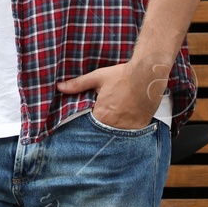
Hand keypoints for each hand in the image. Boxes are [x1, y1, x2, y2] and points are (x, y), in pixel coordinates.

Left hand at [56, 57, 171, 129]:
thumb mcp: (98, 78)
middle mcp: (114, 125)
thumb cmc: (122, 76)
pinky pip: (130, 132)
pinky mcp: (140, 127)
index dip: (91, 118)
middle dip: (104, 122)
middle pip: (104, 129)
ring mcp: (128, 127)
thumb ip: (78, 85)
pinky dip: (128, 126)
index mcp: (101, 115)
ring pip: (117, 131)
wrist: (147, 75)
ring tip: (119, 112)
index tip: (96, 111)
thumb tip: (59, 87)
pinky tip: (129, 115)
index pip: (90, 124)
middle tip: (110, 110)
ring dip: (116, 125)